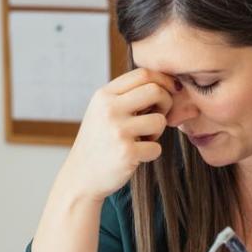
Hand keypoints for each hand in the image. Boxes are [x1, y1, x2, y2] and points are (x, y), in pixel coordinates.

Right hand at [60, 68, 176, 202]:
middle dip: (166, 103)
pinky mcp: (127, 152)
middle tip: (159, 116)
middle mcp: (109, 109)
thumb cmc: (98, 143)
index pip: (143, 74)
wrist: (80, 177)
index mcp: (104, 95)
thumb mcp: (103, 112)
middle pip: (155, 91)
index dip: (163, 80)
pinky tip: (136, 156)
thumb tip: (167, 84)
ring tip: (142, 139)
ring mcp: (118, 130)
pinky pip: (157, 147)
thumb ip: (127, 96)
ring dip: (157, 132)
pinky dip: (151, 153)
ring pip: (159, 120)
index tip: (171, 91)